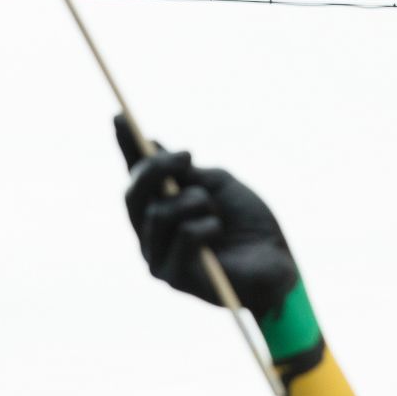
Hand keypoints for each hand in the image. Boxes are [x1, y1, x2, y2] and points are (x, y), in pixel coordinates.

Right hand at [114, 118, 298, 321]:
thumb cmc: (249, 225)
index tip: (119, 117)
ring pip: (159, 214)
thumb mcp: (217, 185)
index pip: (135, 177)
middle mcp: (151, 234)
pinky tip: (218, 231)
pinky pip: (185, 235)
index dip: (126, 149)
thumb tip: (151, 146)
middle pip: (133, 195)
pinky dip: (206, 225)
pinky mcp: (175, 278)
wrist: (277, 264)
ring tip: (215, 210)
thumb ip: (185, 173)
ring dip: (195, 202)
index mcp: (160, 209)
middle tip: (187, 155)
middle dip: (156, 169)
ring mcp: (158, 258)